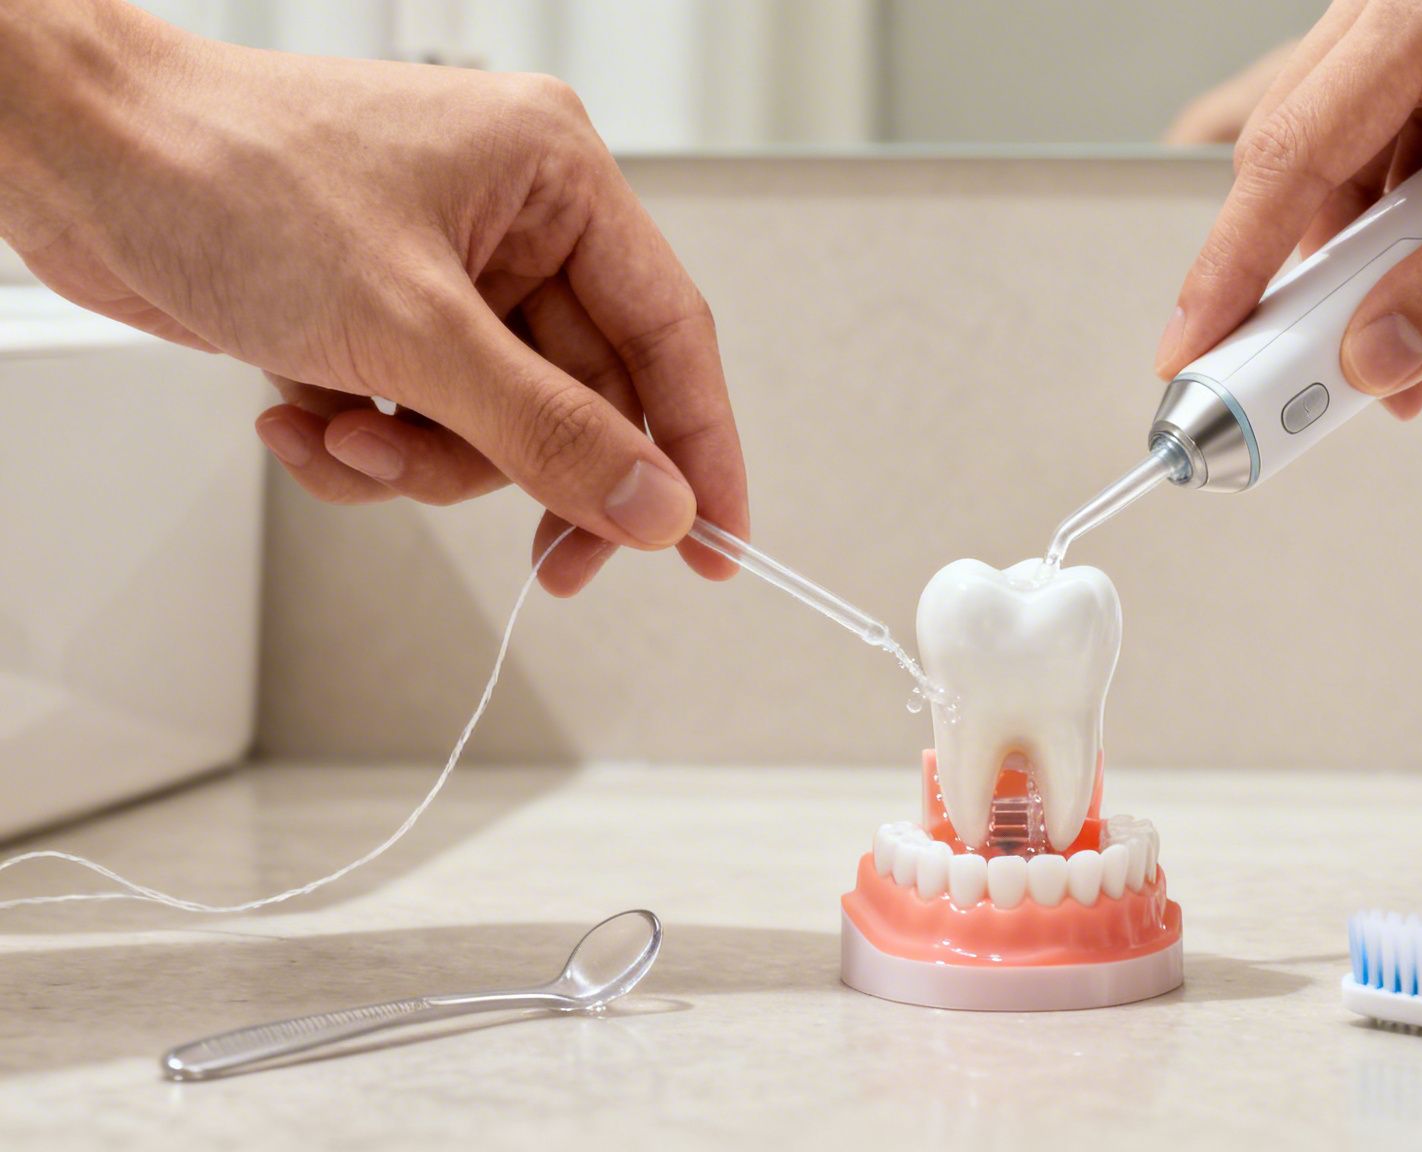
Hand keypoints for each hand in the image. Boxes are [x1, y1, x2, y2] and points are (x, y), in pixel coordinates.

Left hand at [2, 3, 744, 595]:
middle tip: (538, 566)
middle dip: (516, 472)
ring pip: (496, 432)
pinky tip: (293, 414)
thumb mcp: (407, 324)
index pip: (671, 336)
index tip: (719, 546)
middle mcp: (515, 226)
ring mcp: (446, 277)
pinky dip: (360, 446)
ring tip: (339, 431)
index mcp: (556, 181)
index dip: (702, 451)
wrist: (69, 155)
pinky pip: (420, 427)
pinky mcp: (382, 319)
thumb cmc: (224, 174)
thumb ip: (546, 428)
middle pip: (582, 402)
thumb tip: (651, 503)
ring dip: (418, 464)